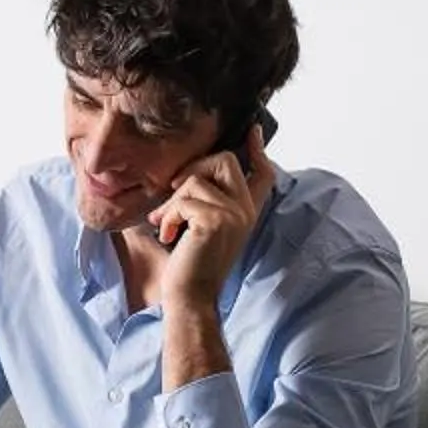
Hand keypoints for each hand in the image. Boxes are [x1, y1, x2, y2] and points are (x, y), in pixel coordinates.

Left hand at [148, 130, 276, 307]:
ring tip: (165, 223)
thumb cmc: (191, 265)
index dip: (257, 150)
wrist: (190, 297)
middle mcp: (246, 211)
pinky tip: (167, 234)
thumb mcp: (203, 228)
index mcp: (246, 212)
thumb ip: (207, 203)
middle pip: (224, 160)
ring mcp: (234, 214)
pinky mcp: (216, 220)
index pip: (262, 174)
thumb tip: (188, 174)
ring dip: (171, 201)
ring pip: (195, 180)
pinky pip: (183, 199)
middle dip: (193, 169)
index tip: (252, 130)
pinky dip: (168, 215)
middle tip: (174, 191)